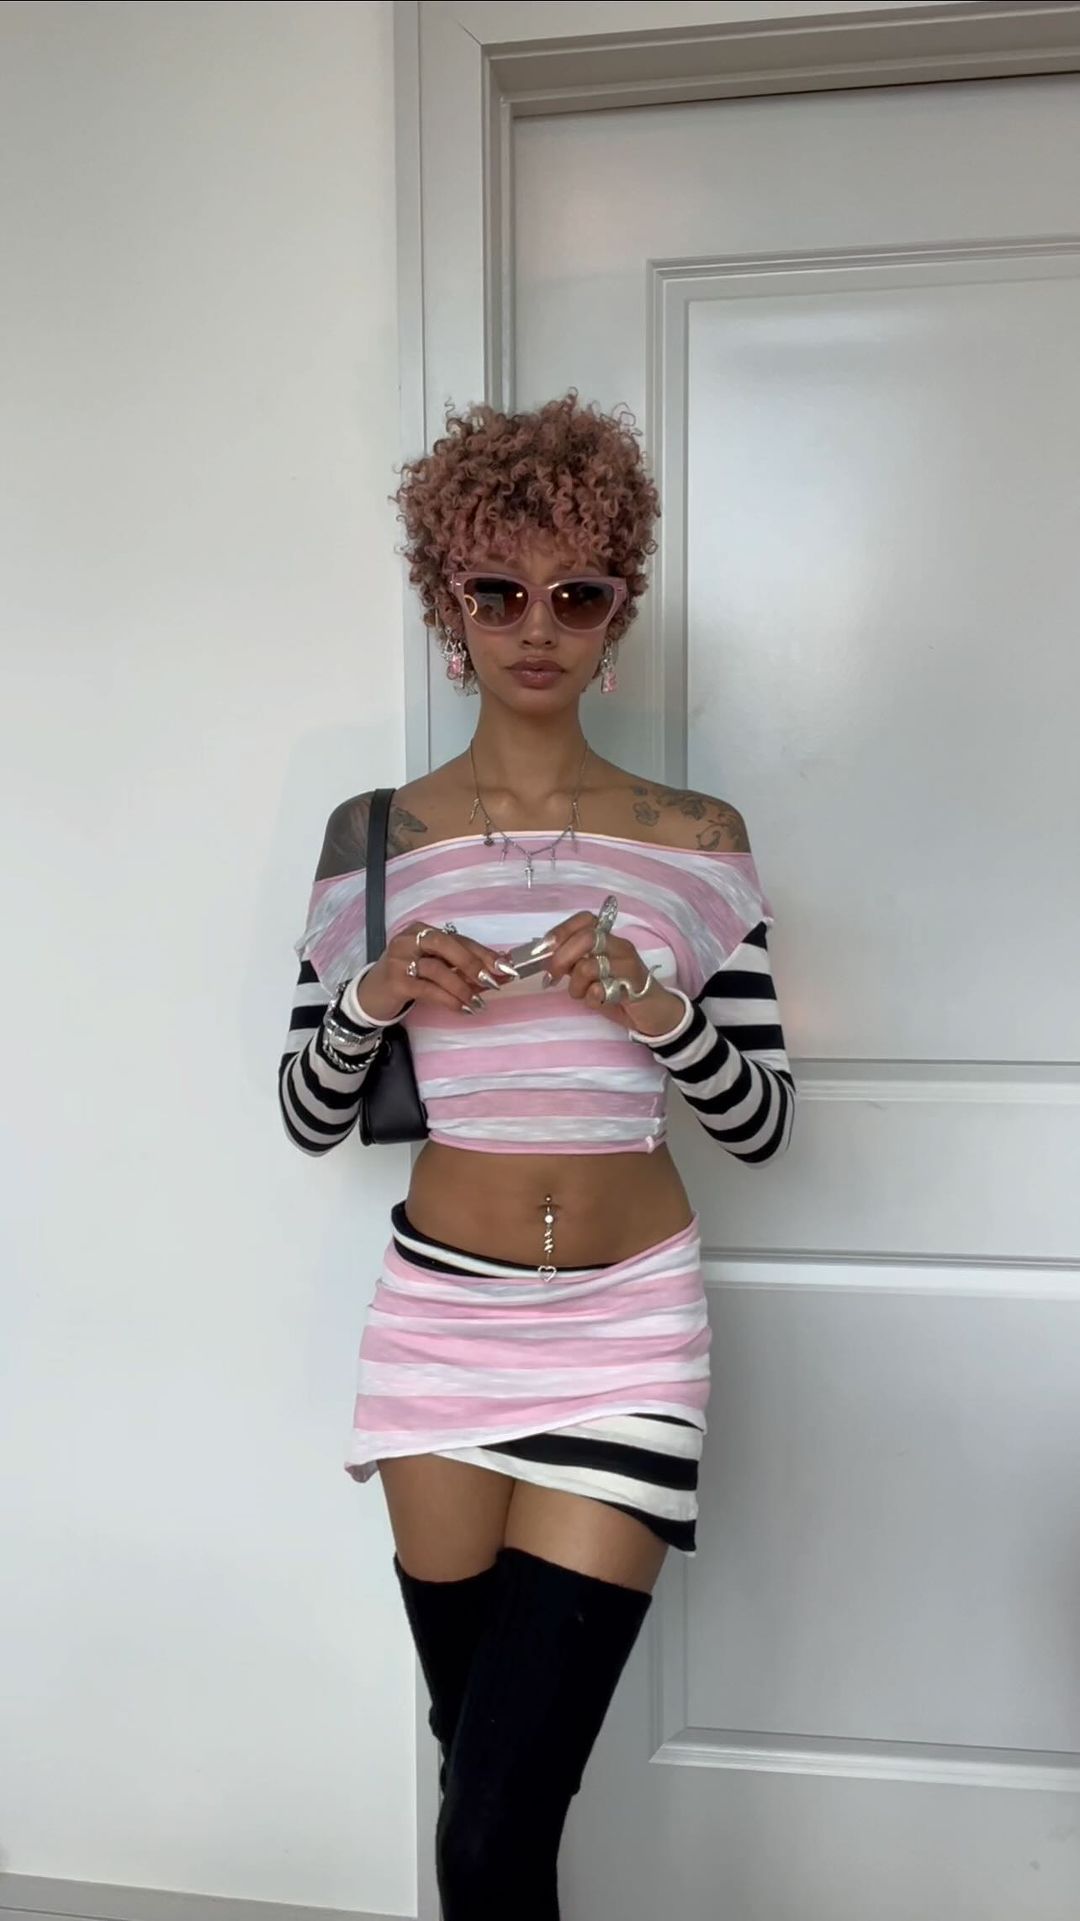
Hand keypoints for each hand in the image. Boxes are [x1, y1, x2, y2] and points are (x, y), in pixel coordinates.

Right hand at [357, 921, 507, 1019]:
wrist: (371, 996)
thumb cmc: (408, 978)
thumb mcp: (434, 967)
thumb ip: (462, 967)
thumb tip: (501, 970)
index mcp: (421, 930)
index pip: (458, 938)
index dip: (484, 952)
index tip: (506, 966)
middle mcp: (409, 939)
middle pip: (446, 944)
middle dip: (474, 964)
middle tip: (493, 982)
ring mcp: (399, 959)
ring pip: (438, 970)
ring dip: (463, 988)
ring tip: (478, 1003)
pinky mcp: (395, 982)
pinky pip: (428, 990)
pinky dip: (449, 999)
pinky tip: (463, 1008)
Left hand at [540, 910, 685, 1035]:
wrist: (653, 1011)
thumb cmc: (619, 989)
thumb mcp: (593, 971)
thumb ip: (574, 961)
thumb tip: (544, 955)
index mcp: (609, 937)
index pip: (585, 919)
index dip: (561, 930)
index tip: (545, 949)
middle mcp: (619, 946)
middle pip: (585, 938)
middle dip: (561, 958)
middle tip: (553, 977)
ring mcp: (628, 964)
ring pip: (588, 966)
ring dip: (576, 986)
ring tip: (582, 994)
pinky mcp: (634, 986)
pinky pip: (599, 990)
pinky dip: (592, 999)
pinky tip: (599, 1001)